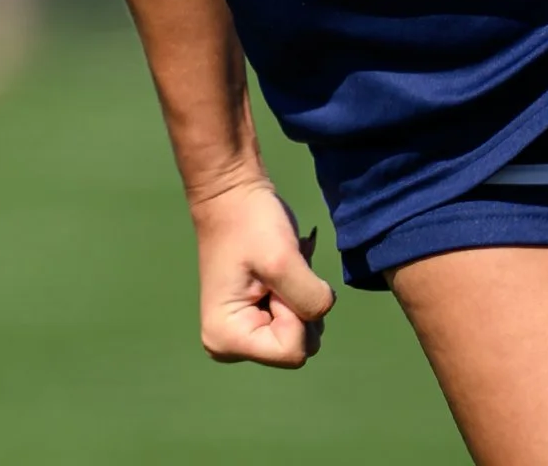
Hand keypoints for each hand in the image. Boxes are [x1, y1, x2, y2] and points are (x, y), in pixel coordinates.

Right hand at [189, 179, 334, 366]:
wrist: (234, 194)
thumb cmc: (250, 223)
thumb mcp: (283, 260)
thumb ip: (310, 299)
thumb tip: (320, 315)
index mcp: (226, 339)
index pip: (293, 352)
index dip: (296, 312)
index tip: (276, 279)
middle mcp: (232, 345)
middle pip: (301, 346)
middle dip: (301, 305)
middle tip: (281, 271)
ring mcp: (245, 333)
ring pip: (306, 333)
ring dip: (304, 295)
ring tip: (283, 266)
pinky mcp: (258, 318)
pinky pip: (301, 320)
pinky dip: (302, 291)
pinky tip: (286, 268)